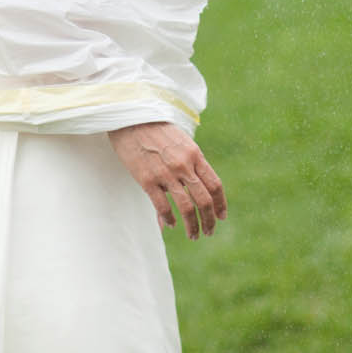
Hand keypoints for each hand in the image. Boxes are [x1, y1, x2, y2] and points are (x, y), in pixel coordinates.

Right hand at [110, 122, 226, 239]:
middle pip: (204, 200)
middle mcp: (184, 165)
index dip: (221, 204)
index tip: (221, 217)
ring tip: (193, 235)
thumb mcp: (181, 142)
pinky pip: (163, 206)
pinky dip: (169, 219)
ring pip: (186, 207)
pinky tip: (170, 224)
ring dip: (192, 225)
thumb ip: (190, 163)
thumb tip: (195, 186)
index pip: (215, 185)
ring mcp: (166, 173)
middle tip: (209, 232)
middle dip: (209, 220)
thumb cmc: (156, 129)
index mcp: (195, 154)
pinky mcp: (147, 180)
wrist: (130, 117)